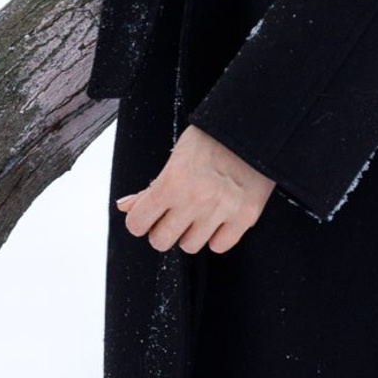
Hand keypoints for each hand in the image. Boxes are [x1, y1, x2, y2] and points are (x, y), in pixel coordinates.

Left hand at [116, 124, 274, 254]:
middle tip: (171, 218)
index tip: (146, 217)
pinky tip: (216, 219)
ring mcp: (221, 210)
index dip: (139, 221)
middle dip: (162, 231)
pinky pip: (219, 246)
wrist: (253, 131)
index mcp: (172, 181)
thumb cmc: (212, 140)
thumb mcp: (176, 157)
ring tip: (197, 215)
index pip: (137, 223)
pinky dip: (216, 236)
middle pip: (160, 241)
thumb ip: (150, 187)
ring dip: (190, 234)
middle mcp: (195, 199)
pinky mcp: (244, 217)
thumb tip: (125, 206)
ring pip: (190, 246)